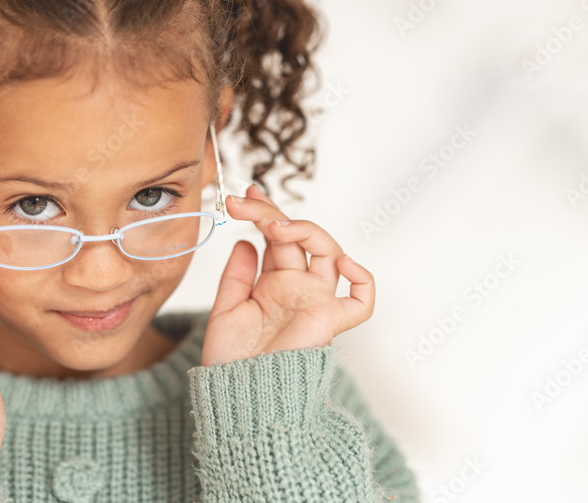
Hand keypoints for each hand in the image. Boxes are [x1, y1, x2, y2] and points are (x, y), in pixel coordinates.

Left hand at [201, 184, 374, 366]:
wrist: (237, 392)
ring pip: (329, 252)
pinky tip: (341, 261)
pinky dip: (362, 278)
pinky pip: (361, 300)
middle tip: (245, 202)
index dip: (265, 213)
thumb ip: (236, 274)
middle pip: (300, 238)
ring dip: (305, 230)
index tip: (245, 195)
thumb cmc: (231, 359)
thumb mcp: (226, 308)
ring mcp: (316, 301)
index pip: (279, 238)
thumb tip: (246, 241)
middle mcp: (298, 288)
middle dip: (273, 214)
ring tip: (273, 225)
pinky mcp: (330, 321)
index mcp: (274, 284)